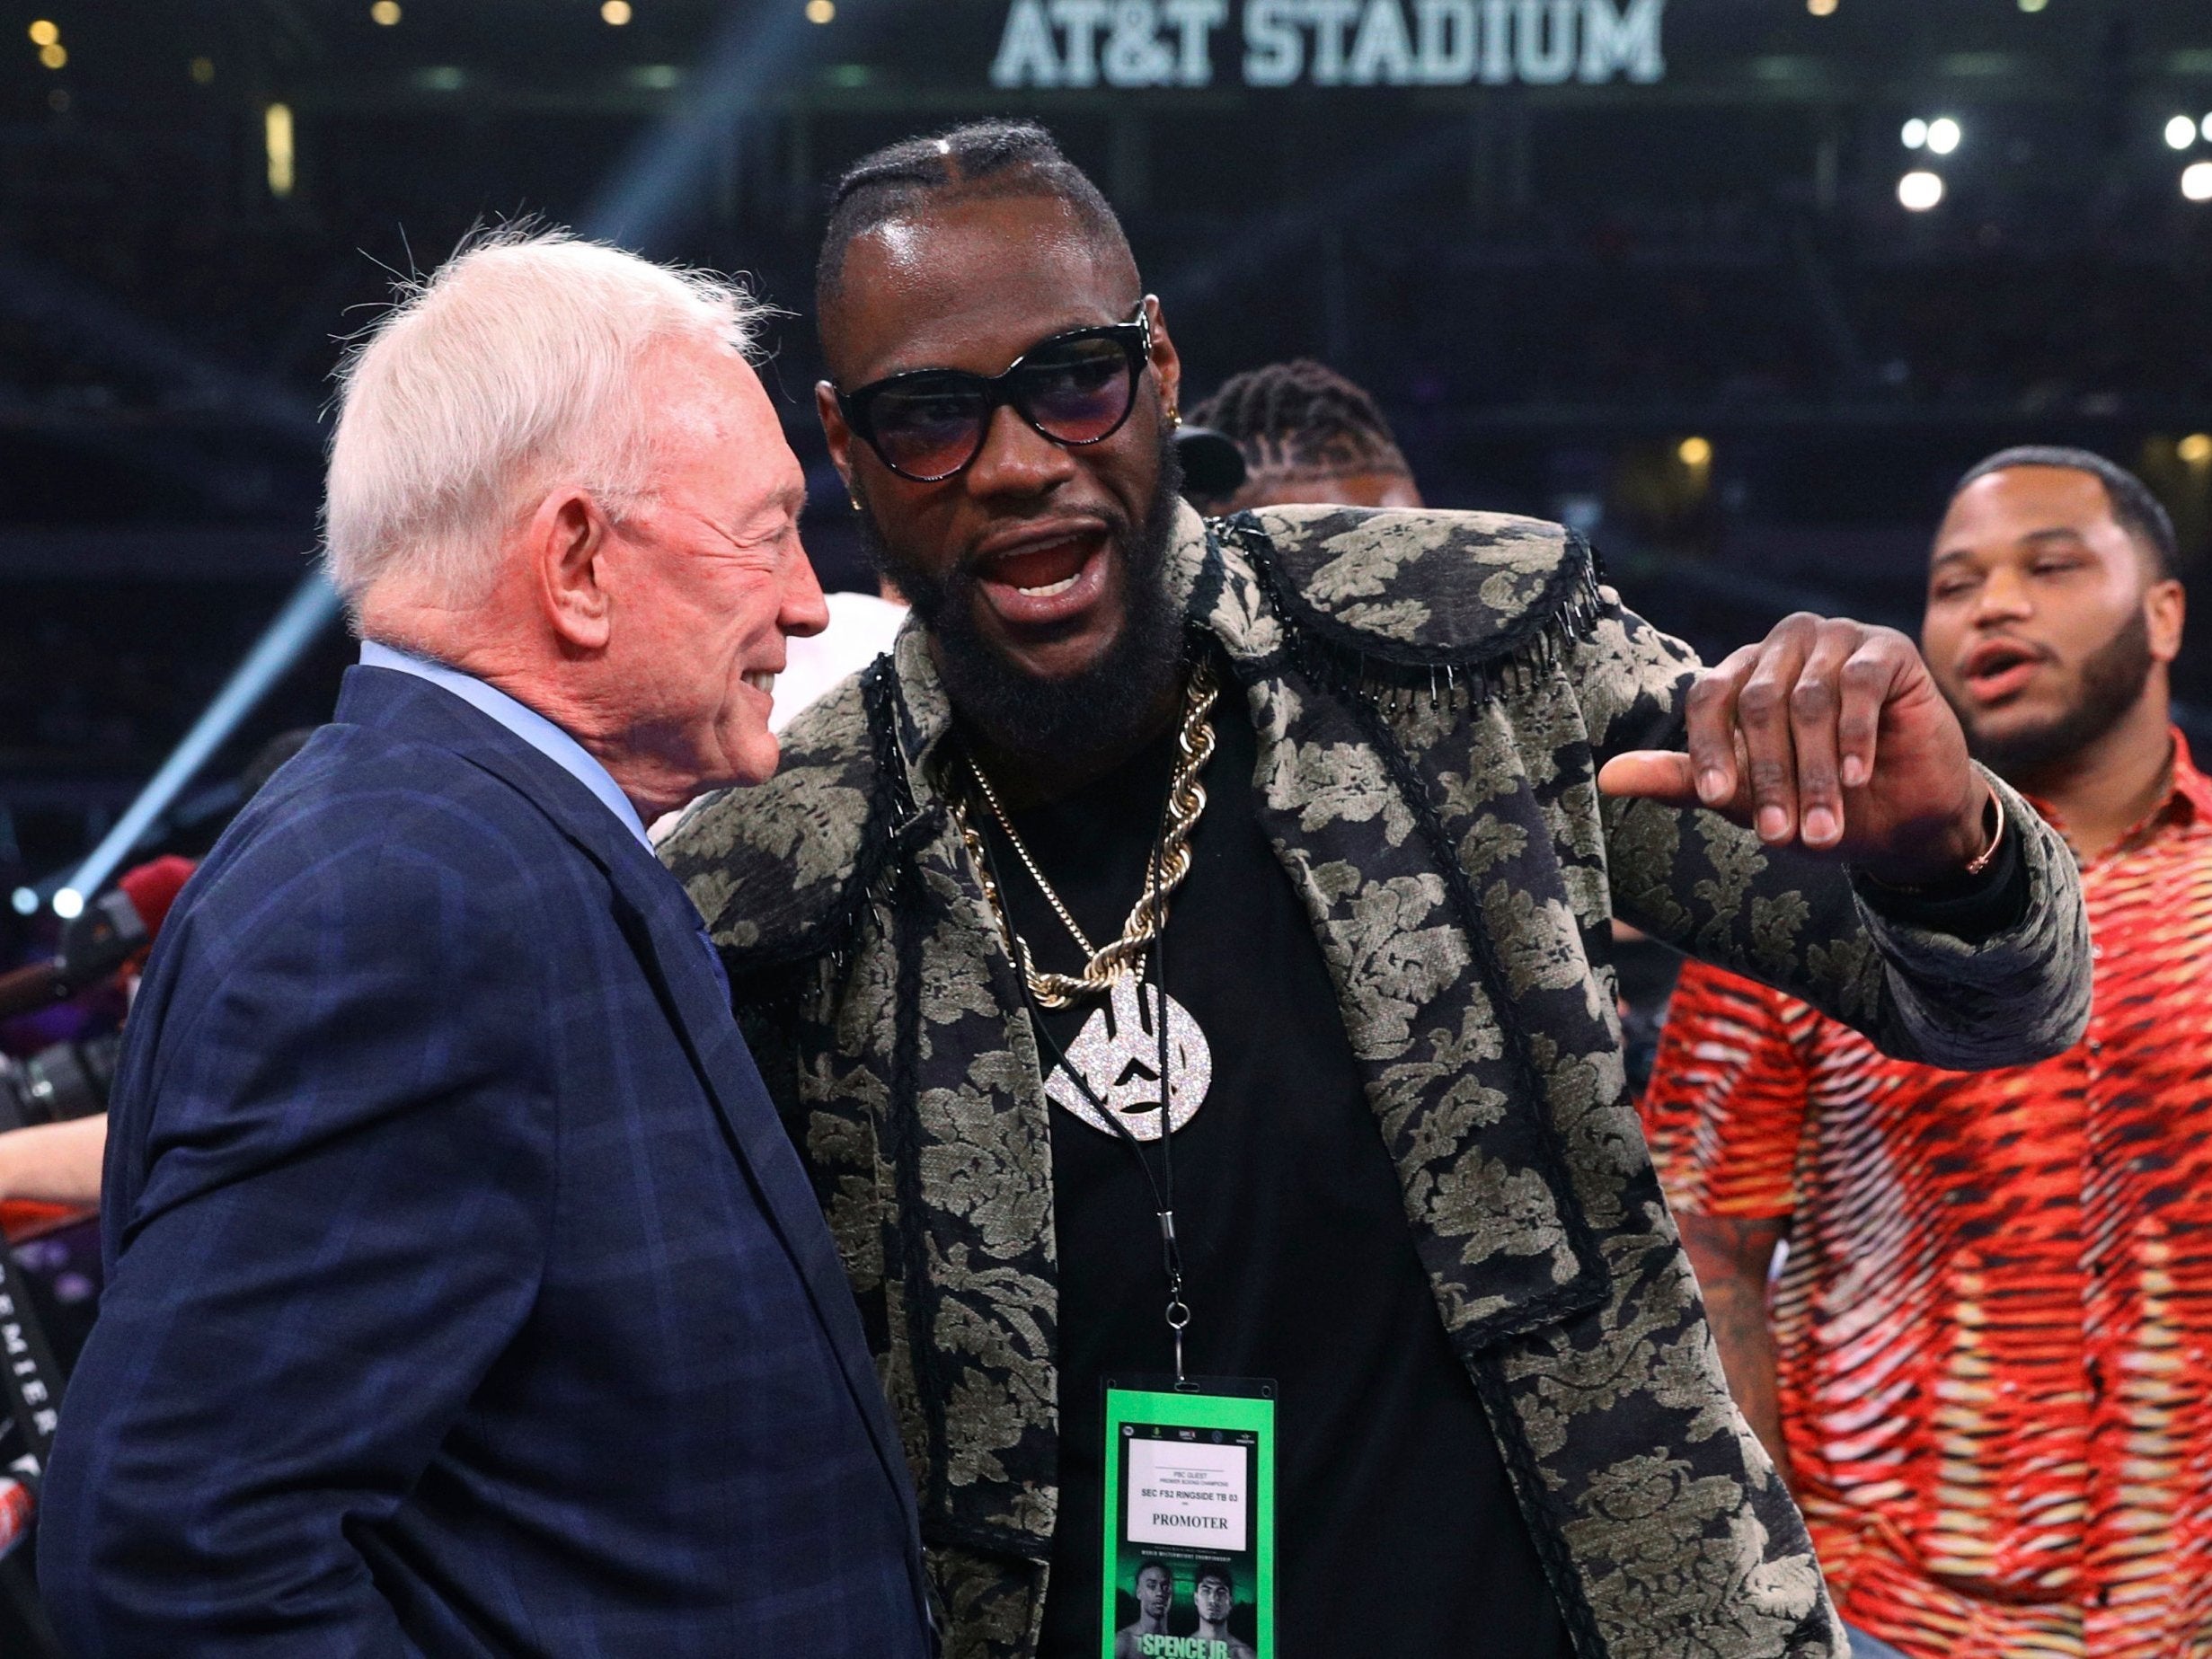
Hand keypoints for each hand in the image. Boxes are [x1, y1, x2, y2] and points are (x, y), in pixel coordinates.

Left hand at [1598, 614, 1992, 887]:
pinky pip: (1860, 684)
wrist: (1905, 816)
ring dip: (1814, 773)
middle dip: (1770, 777)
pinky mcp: (1888, 648)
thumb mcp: (1748, 797)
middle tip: (1781, 837)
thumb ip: (1684, 780)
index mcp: (1743, 672)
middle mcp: (1784, 645)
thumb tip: (1608, 778)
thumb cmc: (1818, 801)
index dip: (1710, 749)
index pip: (1708, 697)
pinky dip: (1855, 736)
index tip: (1718, 800)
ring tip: (1823, 829)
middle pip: (1758, 703)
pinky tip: (1858, 778)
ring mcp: (1837, 639)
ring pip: (1808, 701)